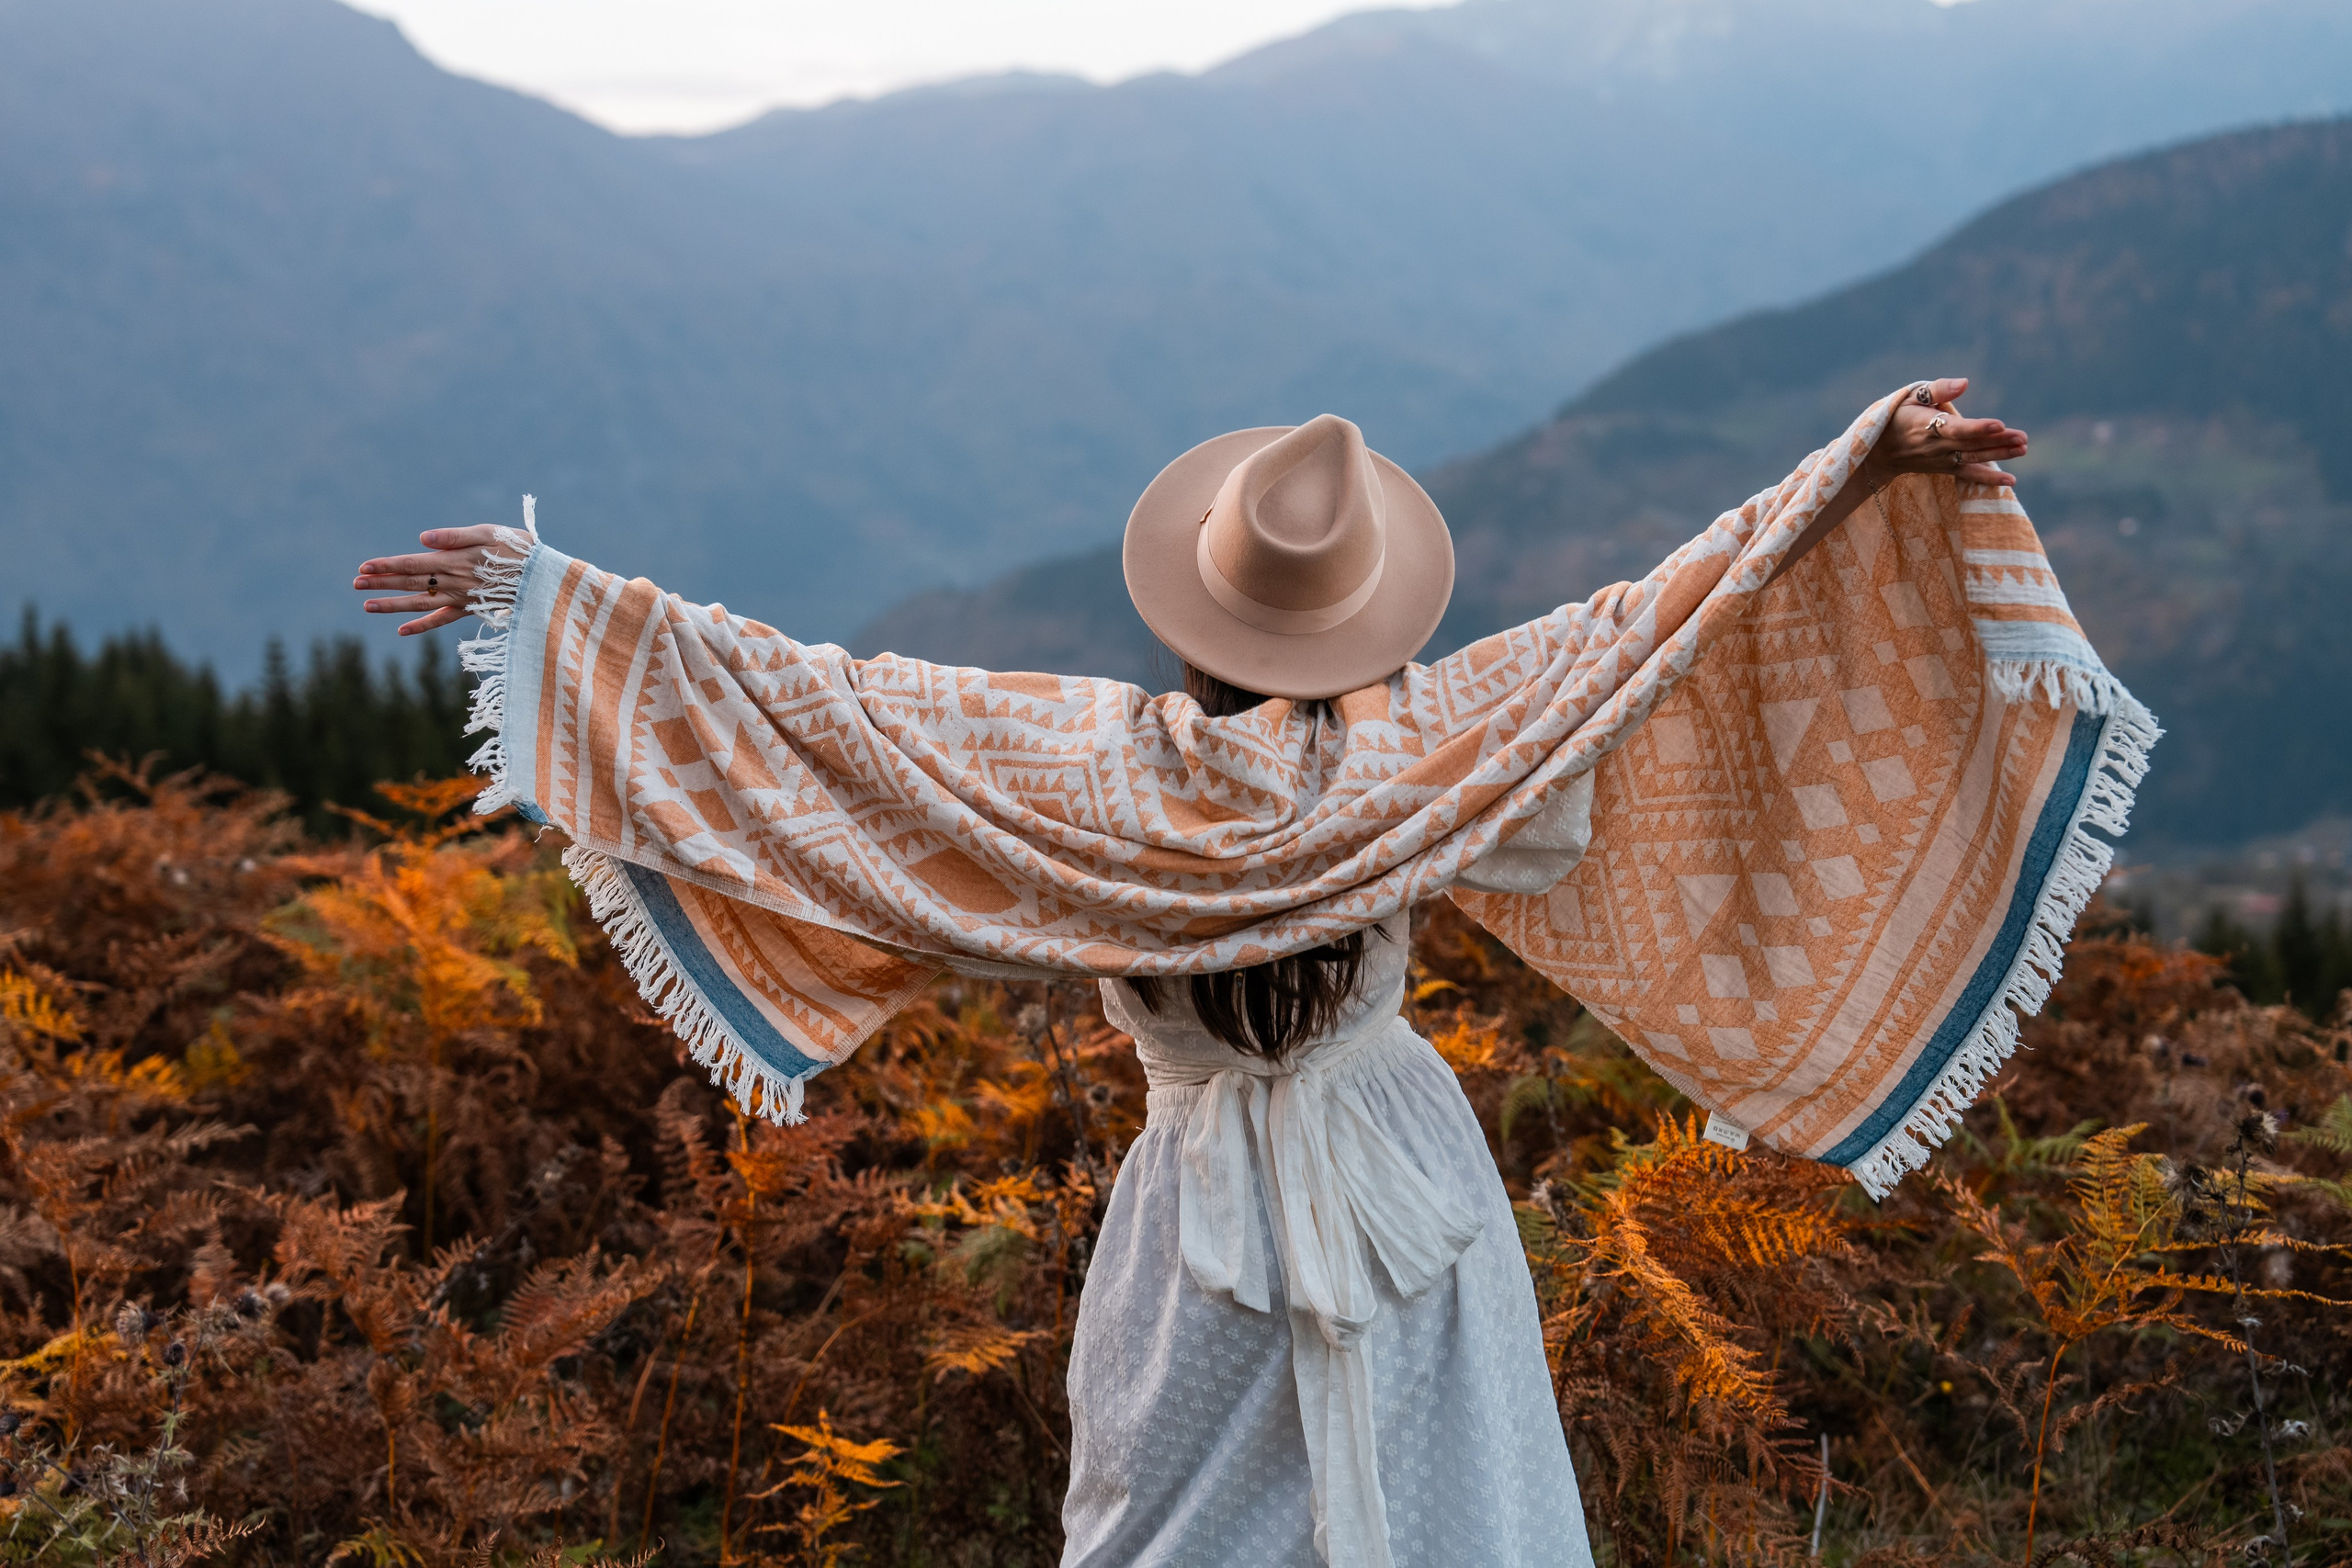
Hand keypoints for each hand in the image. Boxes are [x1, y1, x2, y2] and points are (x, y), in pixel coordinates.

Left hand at [353, 524, 529, 635]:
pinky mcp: (470, 608)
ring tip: (367, 606)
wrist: (544, 576)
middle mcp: (453, 582)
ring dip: (393, 605)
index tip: (363, 568)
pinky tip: (402, 631)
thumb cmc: (519, 548)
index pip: (412, 563)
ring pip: (421, 603)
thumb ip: (454, 536)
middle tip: (355, 584)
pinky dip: (422, 625)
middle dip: (381, 583)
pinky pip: (442, 619)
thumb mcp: (489, 532)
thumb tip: (422, 539)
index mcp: (455, 561)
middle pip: (411, 582)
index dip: (387, 566)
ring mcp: (460, 597)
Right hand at [1859, 376, 2026, 490]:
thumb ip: (1938, 389)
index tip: (1998, 424)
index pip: (1956, 428)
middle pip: (1971, 444)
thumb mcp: (1909, 397)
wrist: (1879, 451)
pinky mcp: (1945, 468)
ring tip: (2023, 449)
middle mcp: (1936, 446)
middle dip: (1998, 441)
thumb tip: (1965, 383)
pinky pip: (1969, 475)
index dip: (1977, 428)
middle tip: (2023, 438)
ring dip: (2000, 455)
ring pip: (1974, 458)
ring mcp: (1942, 460)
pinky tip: (2011, 480)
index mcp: (1927, 426)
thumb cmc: (1896, 417)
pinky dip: (1989, 479)